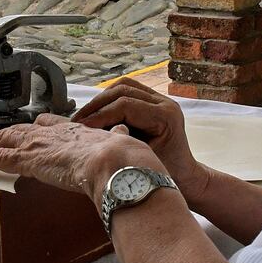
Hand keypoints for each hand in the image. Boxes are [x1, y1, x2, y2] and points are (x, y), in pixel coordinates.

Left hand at [0, 114, 163, 207]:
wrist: (115, 162)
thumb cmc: (124, 158)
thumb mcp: (122, 144)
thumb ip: (119, 138)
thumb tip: (124, 132)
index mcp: (76, 131)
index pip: (51, 124)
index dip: (39, 127)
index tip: (32, 128)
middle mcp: (54, 132)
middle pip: (20, 129)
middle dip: (3, 135)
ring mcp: (39, 144)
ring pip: (2, 141)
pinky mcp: (28, 158)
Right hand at [73, 78, 209, 201]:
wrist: (184, 176)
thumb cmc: (163, 175)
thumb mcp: (139, 160)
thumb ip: (119, 142)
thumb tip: (90, 132)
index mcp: (165, 116)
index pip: (125, 105)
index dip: (100, 115)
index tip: (82, 128)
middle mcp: (165, 102)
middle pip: (122, 90)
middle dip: (96, 105)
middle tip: (77, 121)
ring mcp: (160, 99)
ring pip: (122, 85)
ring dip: (100, 99)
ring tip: (84, 116)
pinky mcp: (153, 101)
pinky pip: (126, 90)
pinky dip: (108, 100)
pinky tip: (95, 114)